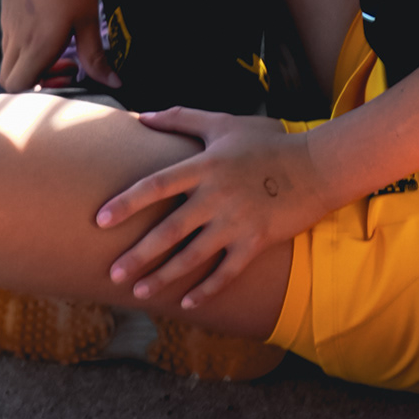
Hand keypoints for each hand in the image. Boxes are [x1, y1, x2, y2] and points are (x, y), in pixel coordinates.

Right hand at [0, 0, 110, 89]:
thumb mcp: (89, 17)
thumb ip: (96, 56)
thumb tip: (114, 83)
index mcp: (36, 43)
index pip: (17, 89)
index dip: (39, 92)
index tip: (68, 76)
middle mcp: (15, 35)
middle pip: (7, 77)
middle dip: (33, 81)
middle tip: (65, 66)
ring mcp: (7, 19)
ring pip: (9, 56)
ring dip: (30, 60)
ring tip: (61, 43)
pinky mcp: (6, 5)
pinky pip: (9, 35)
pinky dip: (24, 41)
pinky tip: (49, 22)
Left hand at [94, 107, 321, 309]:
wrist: (319, 165)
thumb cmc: (269, 141)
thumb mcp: (224, 123)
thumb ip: (182, 117)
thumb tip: (142, 115)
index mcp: (205, 166)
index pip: (157, 185)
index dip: (127, 202)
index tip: (100, 219)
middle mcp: (217, 196)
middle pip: (169, 230)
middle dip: (139, 254)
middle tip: (112, 273)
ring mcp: (237, 221)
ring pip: (194, 256)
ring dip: (164, 277)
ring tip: (139, 291)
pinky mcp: (257, 241)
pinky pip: (227, 272)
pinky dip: (207, 290)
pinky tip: (187, 303)